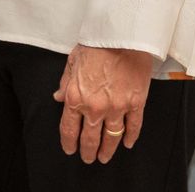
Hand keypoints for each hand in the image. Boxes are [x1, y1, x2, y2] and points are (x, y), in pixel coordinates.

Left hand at [53, 44, 151, 163]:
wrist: (122, 35)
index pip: (69, 129)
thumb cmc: (97, 44)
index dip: (69, 143)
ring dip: (107, 150)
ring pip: (111, 137)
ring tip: (105, 157)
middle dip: (88, 151)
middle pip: (90, 138)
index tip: (71, 150)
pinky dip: (130, 137)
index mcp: (75, 97)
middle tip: (89, 158)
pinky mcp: (136, 103)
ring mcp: (117, 107)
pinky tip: (127, 143)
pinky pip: (133, 126)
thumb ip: (65, 83)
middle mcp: (94, 107)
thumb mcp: (72, 62)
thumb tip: (58, 98)